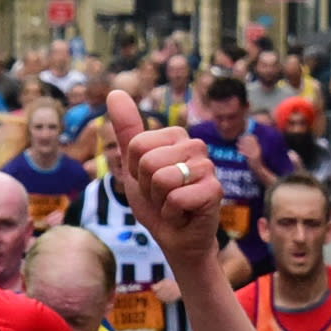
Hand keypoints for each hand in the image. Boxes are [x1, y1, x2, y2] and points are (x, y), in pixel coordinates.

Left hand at [106, 92, 224, 263]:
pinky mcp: (215, 190)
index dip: (134, 171)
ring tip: (171, 205)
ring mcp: (208, 167)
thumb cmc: (156, 202)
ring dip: (158, 202)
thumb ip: (127, 129)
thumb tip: (116, 91)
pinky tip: (183, 215)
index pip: (137, 145)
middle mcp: (196, 146)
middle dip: (146, 187)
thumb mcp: (133, 166)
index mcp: (176, 136)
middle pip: (147, 161)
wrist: (176, 238)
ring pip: (161, 180)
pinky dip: (171, 214)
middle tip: (161, 196)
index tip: (148, 182)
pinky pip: (175, 199)